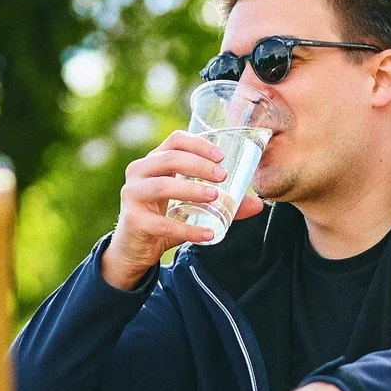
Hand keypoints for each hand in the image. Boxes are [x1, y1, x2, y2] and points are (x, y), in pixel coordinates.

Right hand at [98, 130, 266, 289]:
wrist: (135, 249)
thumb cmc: (164, 219)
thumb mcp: (191, 207)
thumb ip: (222, 203)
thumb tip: (258, 204)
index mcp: (154, 161)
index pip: (175, 141)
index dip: (198, 144)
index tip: (221, 157)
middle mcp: (139, 172)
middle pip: (169, 158)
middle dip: (198, 165)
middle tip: (222, 176)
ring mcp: (132, 194)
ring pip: (162, 186)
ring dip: (191, 190)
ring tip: (215, 197)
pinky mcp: (133, 220)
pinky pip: (163, 224)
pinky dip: (188, 229)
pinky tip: (208, 234)